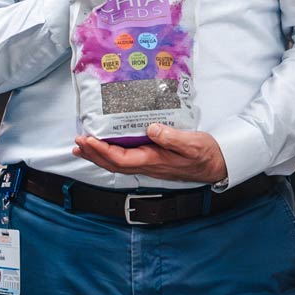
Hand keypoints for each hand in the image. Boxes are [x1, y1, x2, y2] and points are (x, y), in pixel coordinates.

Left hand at [74, 124, 226, 183]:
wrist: (217, 165)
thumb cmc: (206, 154)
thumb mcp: (192, 143)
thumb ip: (172, 137)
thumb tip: (151, 128)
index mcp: (154, 160)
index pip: (121, 159)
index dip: (102, 151)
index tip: (88, 140)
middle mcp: (148, 165)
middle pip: (113, 164)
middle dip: (93, 154)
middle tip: (77, 143)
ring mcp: (149, 164)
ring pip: (117, 164)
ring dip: (98, 156)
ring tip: (82, 147)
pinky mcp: (152, 160)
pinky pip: (125, 160)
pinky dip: (110, 155)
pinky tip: (105, 149)